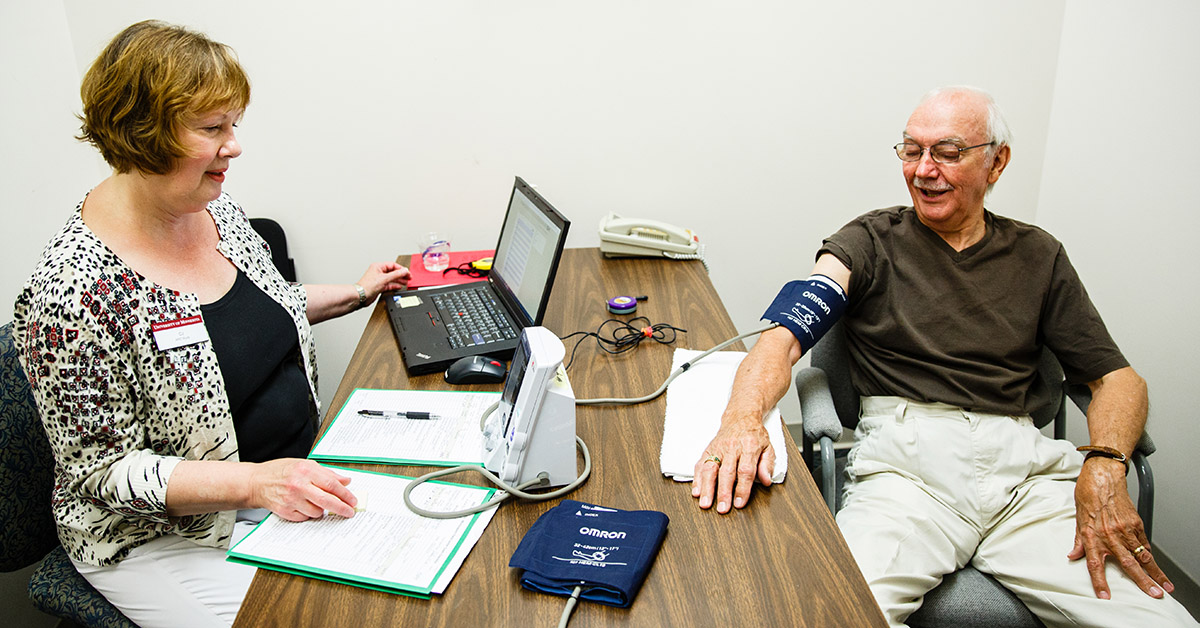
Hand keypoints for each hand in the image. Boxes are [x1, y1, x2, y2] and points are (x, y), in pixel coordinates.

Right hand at [250, 458, 357, 520]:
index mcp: (305, 470)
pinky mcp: (284, 511)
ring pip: (317, 511)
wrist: (256, 482)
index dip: (345, 494)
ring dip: (322, 510)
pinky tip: (303, 505)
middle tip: (349, 511)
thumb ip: (327, 473)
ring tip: (316, 502)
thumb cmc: (280, 471)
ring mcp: (291, 499)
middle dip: (341, 508)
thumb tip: (345, 481)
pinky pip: (305, 517)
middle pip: (326, 500)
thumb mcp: (304, 464)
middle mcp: (298, 485)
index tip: (352, 500)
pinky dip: (308, 513)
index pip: (331, 484)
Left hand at [357, 261, 411, 302]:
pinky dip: (394, 285)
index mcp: (378, 266)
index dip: (401, 269)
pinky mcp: (379, 286)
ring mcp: (379, 279)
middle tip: (408, 277)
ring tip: (406, 282)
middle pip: (393, 272)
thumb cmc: (367, 286)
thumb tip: (404, 270)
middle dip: (401, 275)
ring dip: (399, 280)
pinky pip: (389, 284)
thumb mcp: (385, 278)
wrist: (361, 296)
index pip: (392, 265)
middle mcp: (378, 272)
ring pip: (391, 278)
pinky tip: (399, 286)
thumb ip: (396, 274)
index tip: (407, 272)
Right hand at [691, 415, 774, 512]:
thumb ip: (767, 465)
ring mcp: (718, 448)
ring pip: (710, 469)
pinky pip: (700, 464)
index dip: (742, 489)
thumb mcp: (768, 447)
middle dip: (723, 492)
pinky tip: (696, 491)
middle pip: (726, 472)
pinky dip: (697, 478)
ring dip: (707, 487)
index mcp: (749, 447)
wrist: (741, 417)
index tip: (739, 503)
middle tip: (722, 508)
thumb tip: (766, 481)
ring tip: (705, 503)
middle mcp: (732, 447)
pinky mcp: (708, 449)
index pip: (745, 471)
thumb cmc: (754, 435)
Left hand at [1068, 457, 1172, 598]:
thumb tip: (1073, 556)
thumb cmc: (1088, 496)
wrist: (1102, 477)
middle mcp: (1109, 535)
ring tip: (1164, 586)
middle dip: (1141, 581)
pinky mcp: (1136, 523)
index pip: (1094, 565)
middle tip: (1152, 594)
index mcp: (1091, 536)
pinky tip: (1156, 566)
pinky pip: (1144, 543)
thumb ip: (1078, 541)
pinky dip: (1150, 556)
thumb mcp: (1078, 520)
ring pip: (1142, 556)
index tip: (1105, 596)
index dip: (1099, 582)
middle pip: (1127, 564)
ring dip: (1154, 572)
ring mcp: (1125, 530)